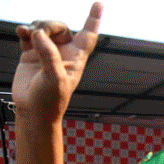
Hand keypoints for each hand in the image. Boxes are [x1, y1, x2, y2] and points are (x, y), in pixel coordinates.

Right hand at [12, 3, 101, 121]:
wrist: (33, 111)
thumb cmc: (50, 100)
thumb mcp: (54, 79)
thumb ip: (48, 55)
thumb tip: (38, 34)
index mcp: (76, 59)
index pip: (88, 36)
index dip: (93, 20)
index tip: (99, 4)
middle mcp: (62, 53)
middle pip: (60, 27)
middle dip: (49, 24)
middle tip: (38, 33)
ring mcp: (46, 52)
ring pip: (43, 28)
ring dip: (35, 26)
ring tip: (27, 34)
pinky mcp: (31, 54)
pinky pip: (29, 34)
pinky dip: (25, 30)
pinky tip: (21, 32)